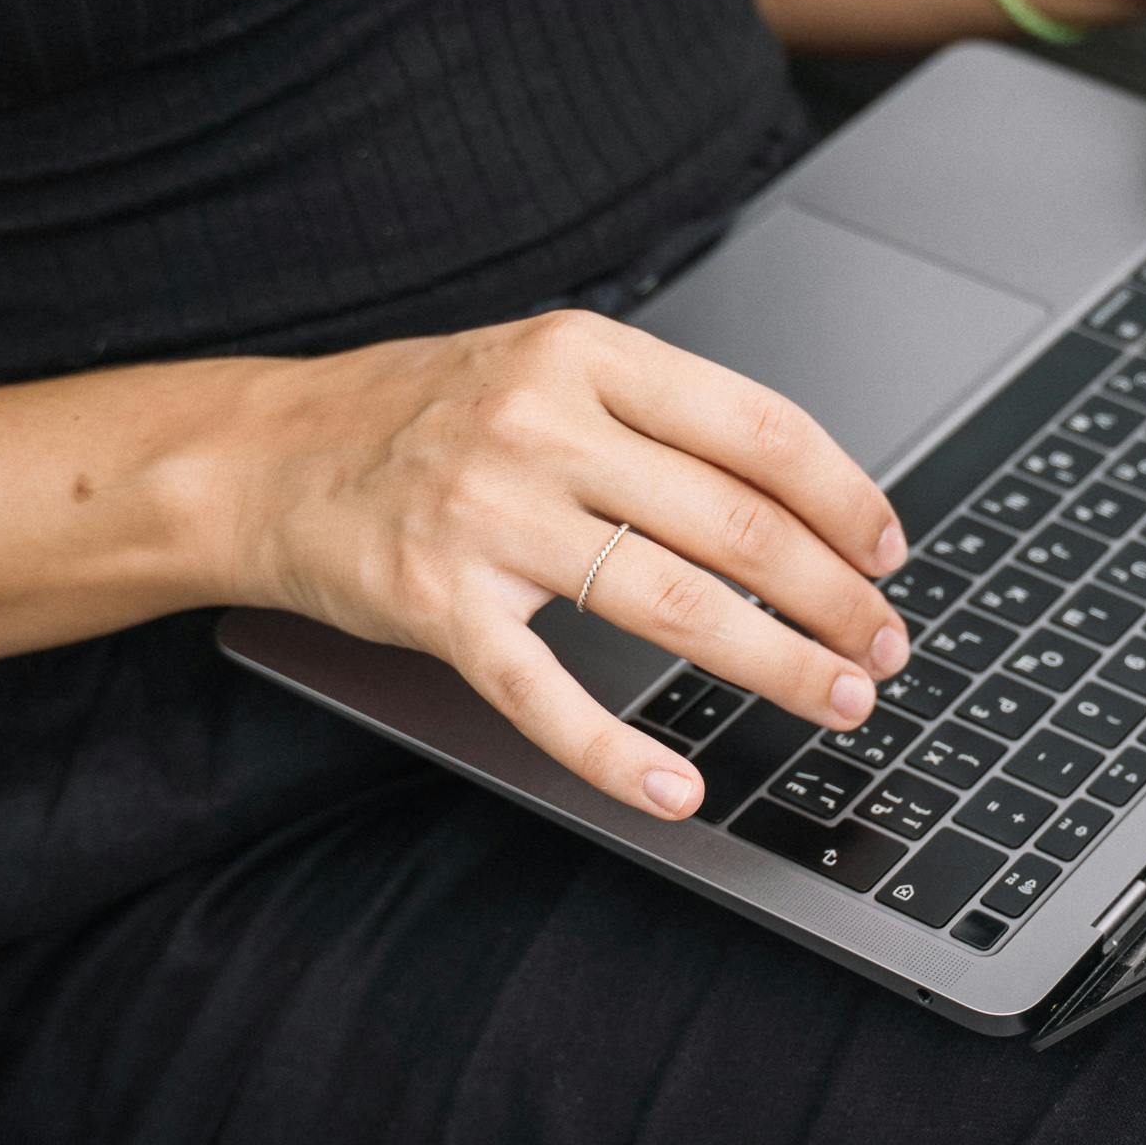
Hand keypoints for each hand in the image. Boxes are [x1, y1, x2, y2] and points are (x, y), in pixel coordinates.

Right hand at [224, 314, 910, 820]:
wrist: (258, 457)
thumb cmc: (417, 417)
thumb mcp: (544, 369)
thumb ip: (654, 415)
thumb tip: (799, 498)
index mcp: (587, 356)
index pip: (758, 428)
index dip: (844, 498)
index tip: (887, 552)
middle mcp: (543, 426)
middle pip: (735, 525)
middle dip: (833, 599)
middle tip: (883, 648)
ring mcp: (489, 516)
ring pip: (670, 606)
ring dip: (775, 664)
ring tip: (834, 700)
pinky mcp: (438, 604)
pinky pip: (547, 694)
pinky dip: (618, 753)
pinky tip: (678, 788)